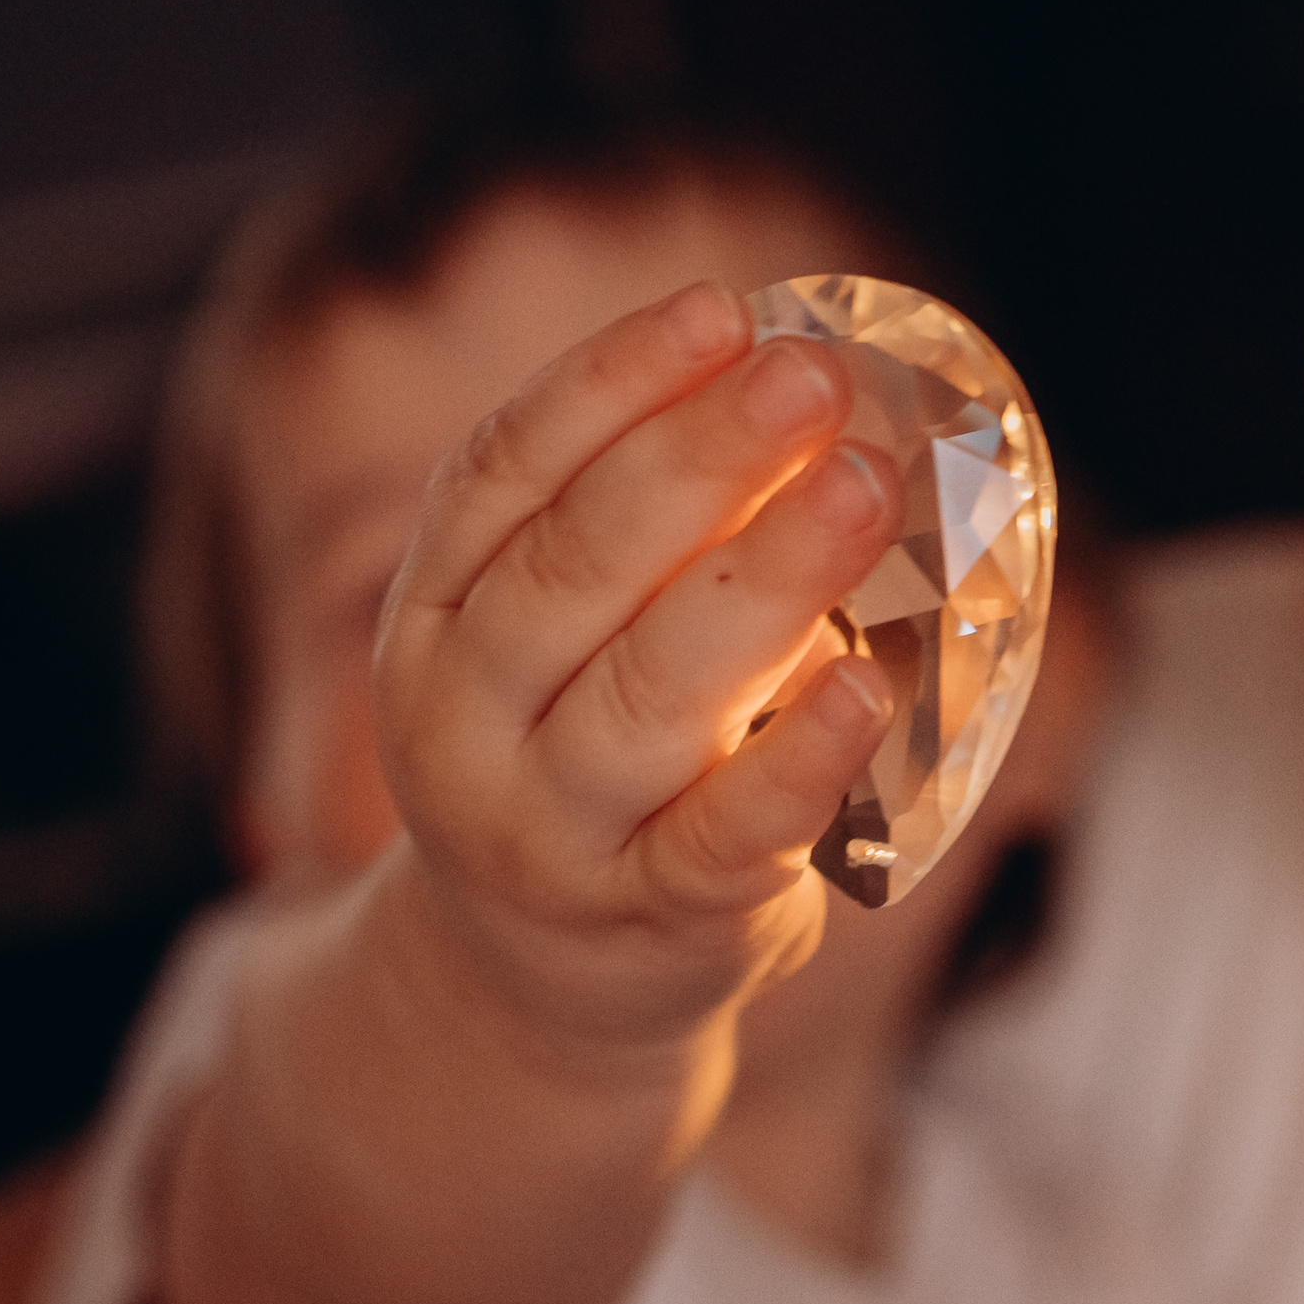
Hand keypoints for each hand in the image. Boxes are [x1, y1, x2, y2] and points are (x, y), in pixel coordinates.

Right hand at [371, 278, 900, 1070]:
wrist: (537, 995)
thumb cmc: (584, 768)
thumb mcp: (557, 645)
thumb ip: (639, 534)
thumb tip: (798, 387)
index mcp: (434, 619)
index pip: (504, 473)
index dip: (615, 381)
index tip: (725, 308)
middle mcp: (465, 722)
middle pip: (577, 564)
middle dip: (700, 457)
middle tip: (813, 376)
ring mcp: (550, 832)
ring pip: (650, 692)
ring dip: (765, 577)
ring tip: (863, 487)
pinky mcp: (652, 922)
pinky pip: (725, 836)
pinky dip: (798, 760)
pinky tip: (868, 685)